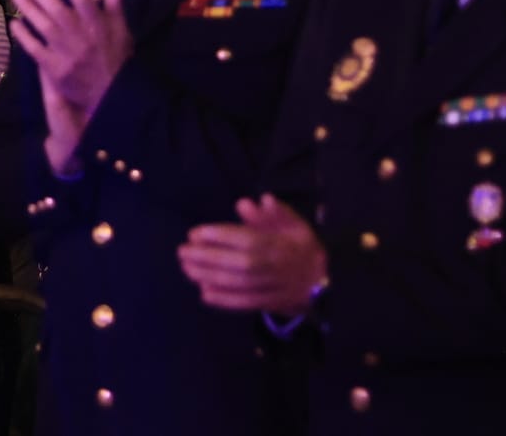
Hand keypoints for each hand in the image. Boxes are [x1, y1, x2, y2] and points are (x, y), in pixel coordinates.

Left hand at [9, 0, 132, 167]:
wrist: (111, 96)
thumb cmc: (115, 58)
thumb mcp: (121, 30)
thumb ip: (115, 5)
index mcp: (98, 25)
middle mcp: (81, 37)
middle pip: (56, 9)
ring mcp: (66, 54)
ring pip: (43, 26)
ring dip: (28, 9)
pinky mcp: (54, 70)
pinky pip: (35, 49)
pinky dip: (24, 36)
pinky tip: (14, 23)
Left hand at [178, 194, 326, 314]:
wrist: (324, 281)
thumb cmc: (301, 246)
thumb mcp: (294, 224)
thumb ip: (274, 213)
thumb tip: (255, 201)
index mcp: (280, 245)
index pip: (247, 240)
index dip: (220, 236)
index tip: (195, 233)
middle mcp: (274, 267)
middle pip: (238, 264)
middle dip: (207, 258)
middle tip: (181, 251)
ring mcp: (272, 288)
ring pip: (239, 284)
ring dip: (209, 277)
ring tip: (186, 268)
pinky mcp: (270, 304)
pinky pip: (245, 303)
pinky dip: (224, 300)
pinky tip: (204, 292)